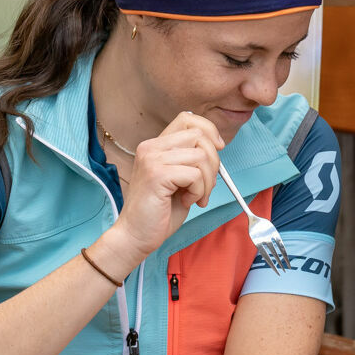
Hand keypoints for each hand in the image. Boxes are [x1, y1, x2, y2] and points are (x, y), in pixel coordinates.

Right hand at [107, 112, 224, 263]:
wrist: (136, 235)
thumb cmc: (160, 211)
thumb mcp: (180, 178)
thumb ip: (192, 160)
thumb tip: (217, 146)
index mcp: (156, 145)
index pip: (188, 118)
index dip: (209, 130)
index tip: (218, 149)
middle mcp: (151, 147)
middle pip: (199, 135)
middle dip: (214, 163)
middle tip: (206, 186)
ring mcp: (152, 159)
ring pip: (201, 156)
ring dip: (207, 181)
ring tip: (197, 197)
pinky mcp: (157, 175)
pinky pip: (195, 175)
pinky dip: (199, 191)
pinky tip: (187, 202)